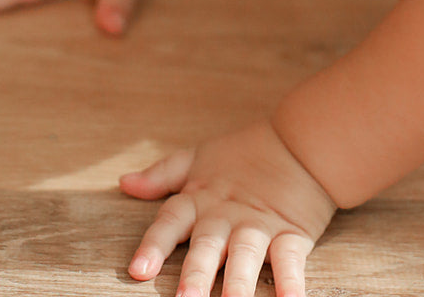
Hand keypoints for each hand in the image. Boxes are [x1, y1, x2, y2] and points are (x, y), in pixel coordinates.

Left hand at [120, 122, 335, 296]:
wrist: (299, 141)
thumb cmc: (244, 154)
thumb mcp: (198, 159)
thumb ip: (162, 175)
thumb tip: (124, 182)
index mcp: (201, 199)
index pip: (171, 221)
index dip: (154, 245)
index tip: (138, 270)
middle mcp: (226, 216)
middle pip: (207, 247)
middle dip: (196, 275)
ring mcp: (258, 226)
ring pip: (245, 257)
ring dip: (237, 285)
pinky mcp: (291, 234)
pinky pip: (289, 261)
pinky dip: (290, 283)